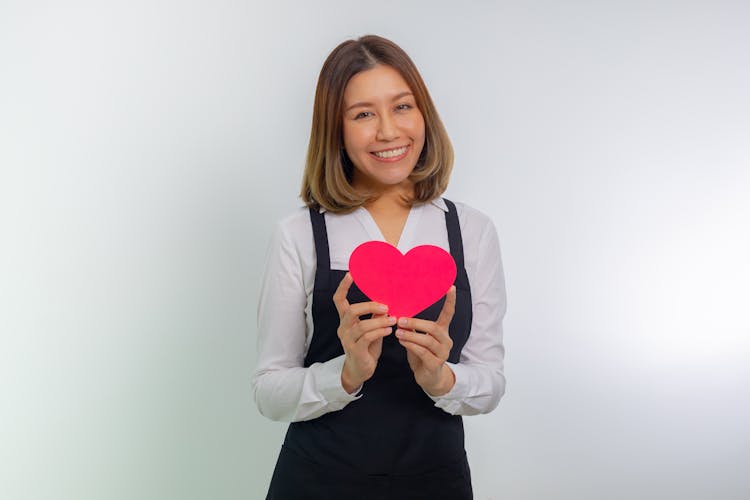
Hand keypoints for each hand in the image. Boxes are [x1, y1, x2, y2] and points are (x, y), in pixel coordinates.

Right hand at [333, 272, 396, 392]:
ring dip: (379, 321)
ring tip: (392, 320)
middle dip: (369, 306)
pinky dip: (380, 332)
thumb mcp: (372, 329)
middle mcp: (343, 328)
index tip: (351, 274)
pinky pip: (367, 338)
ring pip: (361, 326)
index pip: (339, 300)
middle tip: (386, 307)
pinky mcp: (355, 350)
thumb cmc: (366, 347)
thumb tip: (385, 303)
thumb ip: (375, 317)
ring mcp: (347, 340)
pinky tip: (389, 331)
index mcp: (345, 320)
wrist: (360, 370)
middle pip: (351, 310)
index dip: (343, 286)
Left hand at [395, 286, 456, 395]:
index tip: (451, 287)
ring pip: (427, 340)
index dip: (450, 301)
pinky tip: (402, 342)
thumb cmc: (423, 355)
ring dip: (411, 335)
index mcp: (442, 331)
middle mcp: (446, 341)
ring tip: (398, 332)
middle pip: (433, 327)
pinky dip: (411, 345)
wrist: (429, 379)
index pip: (449, 314)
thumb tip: (401, 313)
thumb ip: (413, 327)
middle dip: (416, 323)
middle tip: (400, 320)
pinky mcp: (435, 364)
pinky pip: (422, 352)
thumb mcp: (418, 339)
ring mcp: (442, 353)